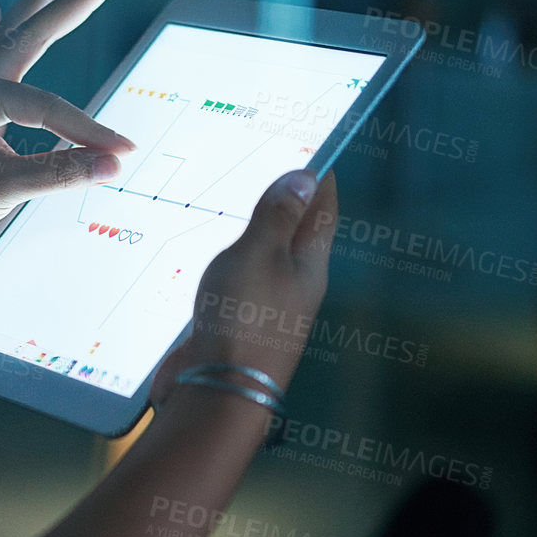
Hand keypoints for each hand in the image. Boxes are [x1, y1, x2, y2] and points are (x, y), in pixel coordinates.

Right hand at [149, 169, 339, 405]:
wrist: (219, 391)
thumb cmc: (244, 317)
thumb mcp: (259, 254)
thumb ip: (277, 216)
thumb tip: (304, 176)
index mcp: (310, 265)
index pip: (323, 210)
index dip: (319, 177)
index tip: (314, 145)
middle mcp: (295, 286)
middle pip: (298, 234)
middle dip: (289, 201)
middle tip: (270, 165)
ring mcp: (267, 308)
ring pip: (266, 258)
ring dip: (258, 231)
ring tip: (238, 201)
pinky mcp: (237, 324)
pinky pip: (239, 281)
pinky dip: (233, 260)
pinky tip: (213, 253)